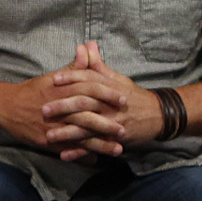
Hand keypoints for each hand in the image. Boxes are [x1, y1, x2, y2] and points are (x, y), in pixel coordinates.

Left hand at [40, 39, 164, 161]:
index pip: (89, 79)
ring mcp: (112, 123)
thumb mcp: (117, 78)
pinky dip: (80, 152)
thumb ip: (98, 65)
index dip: (71, 78)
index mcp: (109, 87)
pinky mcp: (114, 139)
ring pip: (87, 128)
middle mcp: (109, 105)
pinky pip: (95, 146)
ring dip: (67, 133)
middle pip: (85, 104)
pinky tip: (64, 155)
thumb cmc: (133, 95)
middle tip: (44, 110)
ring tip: (48, 136)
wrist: (158, 115)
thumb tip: (86, 45)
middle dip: (63, 107)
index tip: (53, 79)